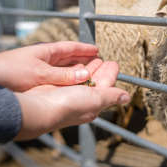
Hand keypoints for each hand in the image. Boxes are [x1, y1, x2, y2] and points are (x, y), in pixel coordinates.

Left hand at [0, 41, 98, 91]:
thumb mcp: (39, 74)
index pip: (71, 47)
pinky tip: (70, 87)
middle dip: (83, 60)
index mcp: (47, 51)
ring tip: (88, 76)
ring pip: (62, 69)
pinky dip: (65, 81)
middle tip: (98, 64)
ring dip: (75, 72)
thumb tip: (85, 74)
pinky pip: (55, 79)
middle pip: (69, 58)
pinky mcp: (34, 80)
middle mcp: (44, 58)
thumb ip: (62, 75)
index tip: (97, 50)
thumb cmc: (9, 71)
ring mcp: (39, 68)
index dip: (85, 48)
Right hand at [14, 60, 129, 139]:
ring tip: (94, 58)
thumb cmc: (68, 105)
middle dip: (101, 70)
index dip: (111, 73)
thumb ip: (111, 96)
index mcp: (93, 103)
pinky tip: (77, 64)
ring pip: (84, 78)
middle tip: (106, 59)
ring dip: (90, 68)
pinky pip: (71, 77)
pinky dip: (76, 70)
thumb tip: (127, 98)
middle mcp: (82, 99)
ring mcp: (69, 93)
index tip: (115, 63)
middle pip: (96, 81)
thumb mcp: (96, 99)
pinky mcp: (58, 88)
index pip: (106, 85)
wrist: (40, 107)